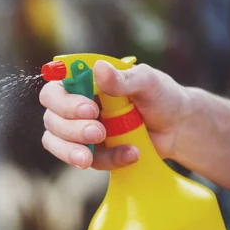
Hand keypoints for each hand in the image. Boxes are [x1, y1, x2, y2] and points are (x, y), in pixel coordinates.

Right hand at [39, 60, 193, 169]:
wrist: (178, 127)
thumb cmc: (161, 96)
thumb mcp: (147, 81)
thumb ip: (122, 78)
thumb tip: (98, 68)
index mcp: (83, 84)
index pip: (54, 91)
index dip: (63, 102)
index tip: (90, 109)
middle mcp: (74, 106)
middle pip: (52, 119)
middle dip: (72, 129)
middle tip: (99, 132)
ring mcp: (79, 131)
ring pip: (56, 143)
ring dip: (72, 150)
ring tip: (93, 156)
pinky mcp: (91, 152)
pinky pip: (85, 160)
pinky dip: (107, 160)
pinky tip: (130, 154)